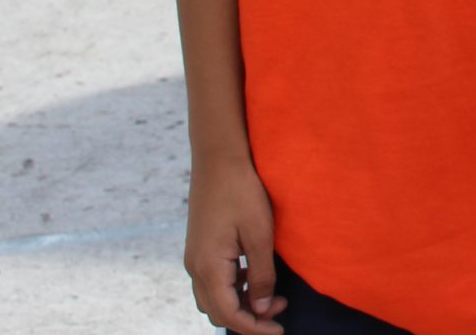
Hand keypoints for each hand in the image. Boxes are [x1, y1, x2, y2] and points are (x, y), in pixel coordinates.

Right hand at [185, 152, 283, 334]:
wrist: (219, 158)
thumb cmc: (242, 192)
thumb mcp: (260, 234)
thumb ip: (262, 275)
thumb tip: (264, 309)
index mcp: (208, 268)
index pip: (229, 315)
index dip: (254, 328)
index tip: (280, 331)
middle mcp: (195, 267)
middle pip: (217, 311)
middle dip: (248, 319)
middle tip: (280, 312)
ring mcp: (194, 258)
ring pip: (213, 298)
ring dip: (240, 304)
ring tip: (273, 296)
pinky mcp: (199, 248)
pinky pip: (212, 281)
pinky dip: (233, 289)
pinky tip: (256, 276)